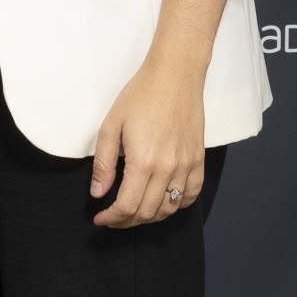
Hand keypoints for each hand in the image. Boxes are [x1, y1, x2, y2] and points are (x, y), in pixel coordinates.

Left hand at [89, 58, 205, 228]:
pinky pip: (191, 194)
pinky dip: (176, 205)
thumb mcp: (111, 126)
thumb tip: (98, 193)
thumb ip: (104, 164)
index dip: (112, 219)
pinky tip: (163, 202)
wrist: (174, 75)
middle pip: (147, 212)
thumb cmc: (141, 96)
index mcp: (143, 162)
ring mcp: (186, 165)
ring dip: (150, 217)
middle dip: (126, 221)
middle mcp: (167, 168)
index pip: (127, 206)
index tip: (101, 219)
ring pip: (169, 208)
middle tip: (114, 218)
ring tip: (135, 212)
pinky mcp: (198, 159)